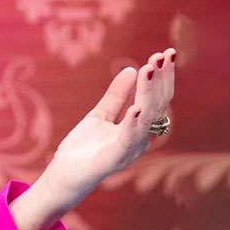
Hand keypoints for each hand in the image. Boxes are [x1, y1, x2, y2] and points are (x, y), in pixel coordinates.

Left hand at [39, 47, 176, 204]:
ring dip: (148, 94)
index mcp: (139, 128)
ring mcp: (128, 150)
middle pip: (156, 106)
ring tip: (149, 70)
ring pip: (145, 119)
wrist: (64, 176)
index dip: (162, 77)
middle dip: (160, 80)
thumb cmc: (84, 148)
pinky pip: (127, 140)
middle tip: (162, 56)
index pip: (156, 99)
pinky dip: (133, 124)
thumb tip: (132, 69)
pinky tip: (137, 108)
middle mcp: (140, 139)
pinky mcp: (112, 161)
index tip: (165, 53)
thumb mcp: (99, 115)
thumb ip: (116, 96)